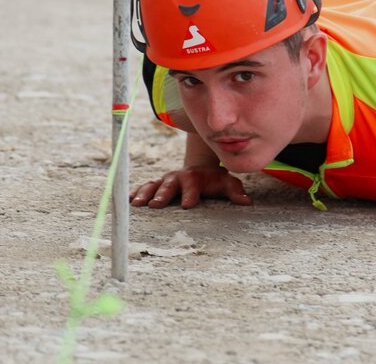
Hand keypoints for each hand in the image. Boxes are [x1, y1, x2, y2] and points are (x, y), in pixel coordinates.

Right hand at [129, 166, 251, 208]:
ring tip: (136, 204)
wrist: (200, 169)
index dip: (190, 194)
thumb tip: (247, 202)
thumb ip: (235, 192)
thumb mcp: (227, 183)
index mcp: (195, 177)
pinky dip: (136, 192)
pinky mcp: (157, 184)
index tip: (187, 205)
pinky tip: (128, 200)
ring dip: (145, 194)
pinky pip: (145, 186)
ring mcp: (166, 180)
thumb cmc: (214, 180)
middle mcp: (178, 177)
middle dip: (162, 194)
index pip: (193, 186)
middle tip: (156, 205)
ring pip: (153, 185)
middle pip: (169, 184)